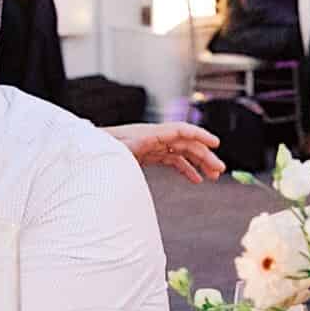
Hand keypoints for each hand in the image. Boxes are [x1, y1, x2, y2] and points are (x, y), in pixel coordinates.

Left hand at [109, 121, 224, 182]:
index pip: (180, 130)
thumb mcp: (116, 151)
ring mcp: (154, 146)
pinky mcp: (151, 155)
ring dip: (200, 163)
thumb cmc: (101, 149)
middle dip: (205, 155)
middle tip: (220, 170)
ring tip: (213, 176)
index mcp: (149, 134)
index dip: (200, 135)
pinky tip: (196, 180)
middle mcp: (155, 138)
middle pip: (186, 143)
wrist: (89, 151)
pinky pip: (174, 161)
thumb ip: (130, 148)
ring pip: (183, 152)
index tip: (216, 143)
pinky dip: (186, 169)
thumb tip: (144, 145)